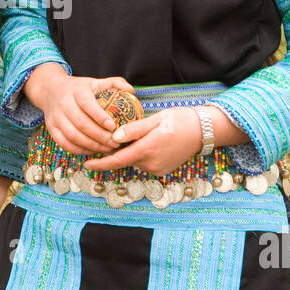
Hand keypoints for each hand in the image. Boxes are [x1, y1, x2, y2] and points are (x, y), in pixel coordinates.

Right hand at [24, 66, 136, 155]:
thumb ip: (114, 83)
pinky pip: (65, 144)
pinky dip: (79, 150)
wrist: (51, 90)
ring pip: (73, 136)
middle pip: (81, 124)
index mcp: (77, 91)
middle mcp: (64, 104)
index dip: (100, 117)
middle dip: (100, 136)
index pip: (88, 105)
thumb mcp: (95, 81)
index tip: (113, 126)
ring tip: (107, 149)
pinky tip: (92, 151)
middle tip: (115, 143)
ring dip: (91, 146)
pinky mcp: (51, 129)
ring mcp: (56, 117)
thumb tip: (131, 91)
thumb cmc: (79, 88)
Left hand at [84, 106, 202, 176]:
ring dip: (128, 153)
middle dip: (114, 153)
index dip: (100, 163)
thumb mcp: (156, 119)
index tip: (86, 163)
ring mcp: (157, 169)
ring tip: (131, 137)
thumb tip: (114, 137)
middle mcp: (151, 163)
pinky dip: (139, 155)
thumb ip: (134, 129)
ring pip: (134, 162)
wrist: (203, 131)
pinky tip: (143, 143)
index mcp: (148, 149)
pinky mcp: (162, 170)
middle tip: (105, 141)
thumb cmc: (180, 120)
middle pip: (124, 160)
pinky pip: (144, 163)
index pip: (118, 160)